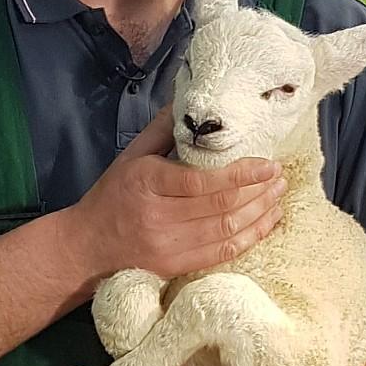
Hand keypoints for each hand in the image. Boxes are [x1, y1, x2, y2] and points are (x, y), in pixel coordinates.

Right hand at [65, 104, 285, 284]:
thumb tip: (189, 97)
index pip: (202, 181)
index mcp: (147, 183)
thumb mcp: (130, 157)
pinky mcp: (175, 267)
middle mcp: (158, 217)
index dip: (241, 174)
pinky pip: (221, 253)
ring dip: (259, 213)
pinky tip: (266, 222)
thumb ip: (162, 130)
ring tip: (278, 195)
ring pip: (226, 230)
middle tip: (280, 176)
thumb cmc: (111, 198)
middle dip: (258, 191)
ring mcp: (168, 246)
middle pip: (220, 206)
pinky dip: (249, 237)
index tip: (268, 164)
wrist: (86, 248)